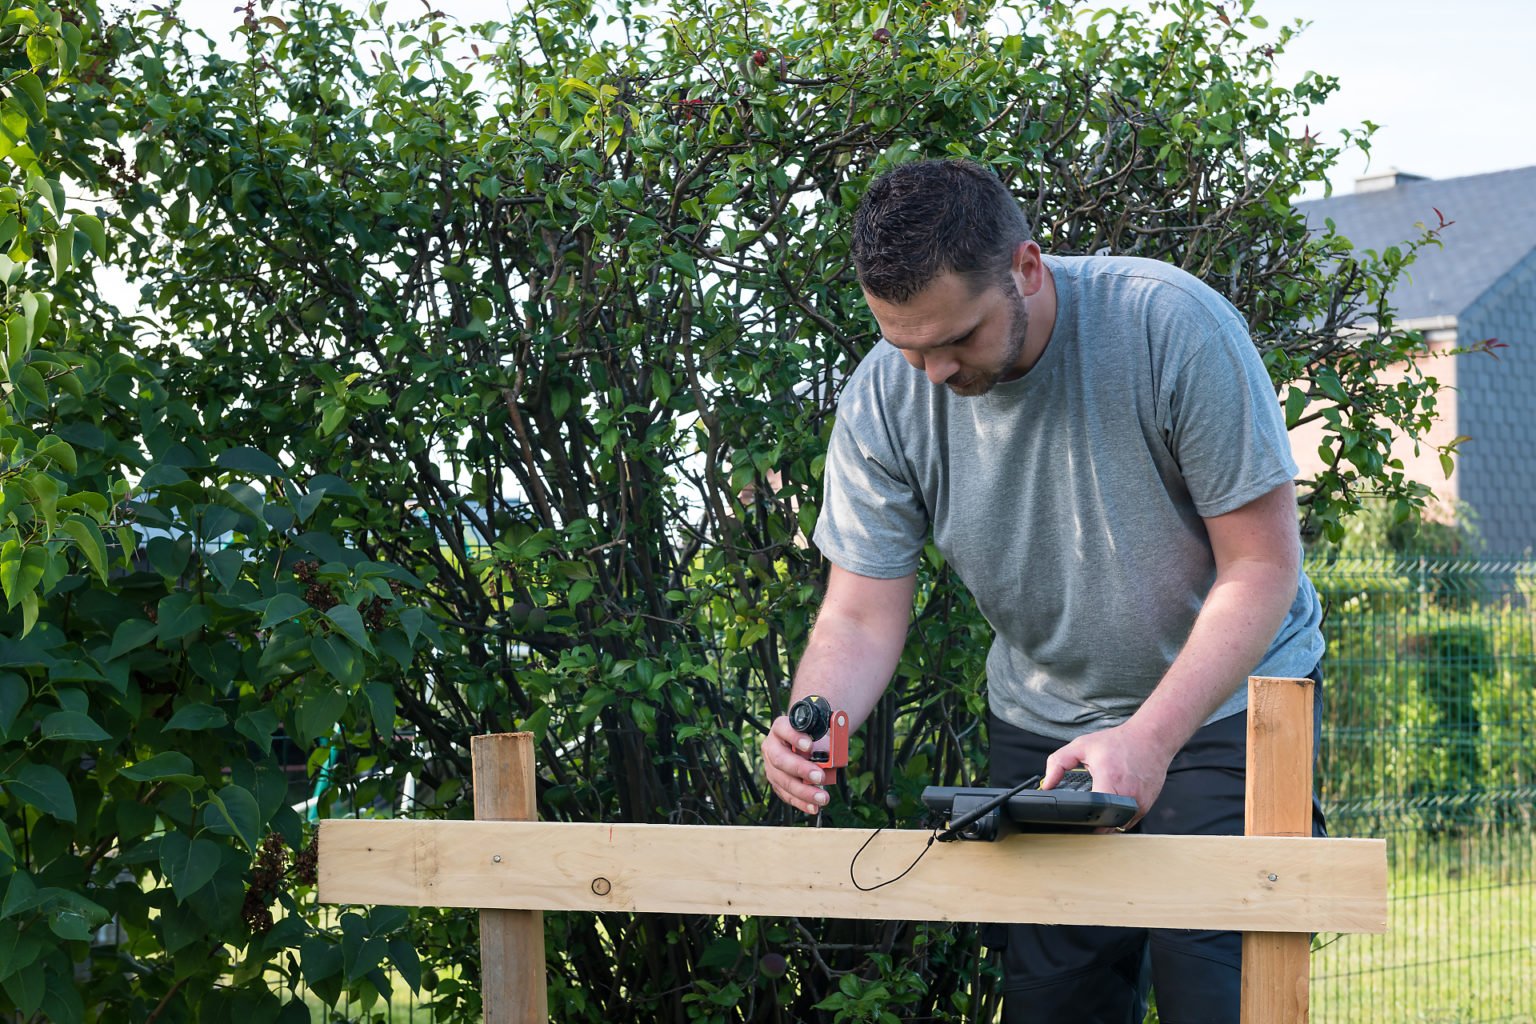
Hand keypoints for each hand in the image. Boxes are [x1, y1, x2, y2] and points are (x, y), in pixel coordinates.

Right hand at [761, 715, 831, 815]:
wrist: (803, 743)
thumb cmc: (810, 734)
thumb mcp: (816, 728)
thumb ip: (824, 730)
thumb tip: (839, 731)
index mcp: (780, 728)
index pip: (783, 729)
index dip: (794, 737)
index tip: (810, 746)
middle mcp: (771, 747)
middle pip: (780, 759)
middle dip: (801, 769)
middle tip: (820, 776)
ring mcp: (771, 766)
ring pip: (783, 781)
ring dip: (803, 792)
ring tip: (822, 797)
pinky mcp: (776, 782)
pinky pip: (786, 794)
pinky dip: (801, 802)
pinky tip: (813, 807)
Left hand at [1041, 723, 1174, 829]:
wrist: (1151, 739)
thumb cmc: (1118, 742)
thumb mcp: (1082, 746)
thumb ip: (1058, 763)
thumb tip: (1046, 785)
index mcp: (1110, 780)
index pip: (1094, 813)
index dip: (1080, 820)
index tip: (1071, 819)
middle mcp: (1128, 795)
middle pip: (1105, 825)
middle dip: (1090, 825)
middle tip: (1080, 816)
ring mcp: (1139, 804)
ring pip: (1117, 826)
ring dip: (1105, 823)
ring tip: (1096, 810)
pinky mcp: (1146, 807)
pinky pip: (1127, 822)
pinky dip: (1117, 818)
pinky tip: (1110, 807)